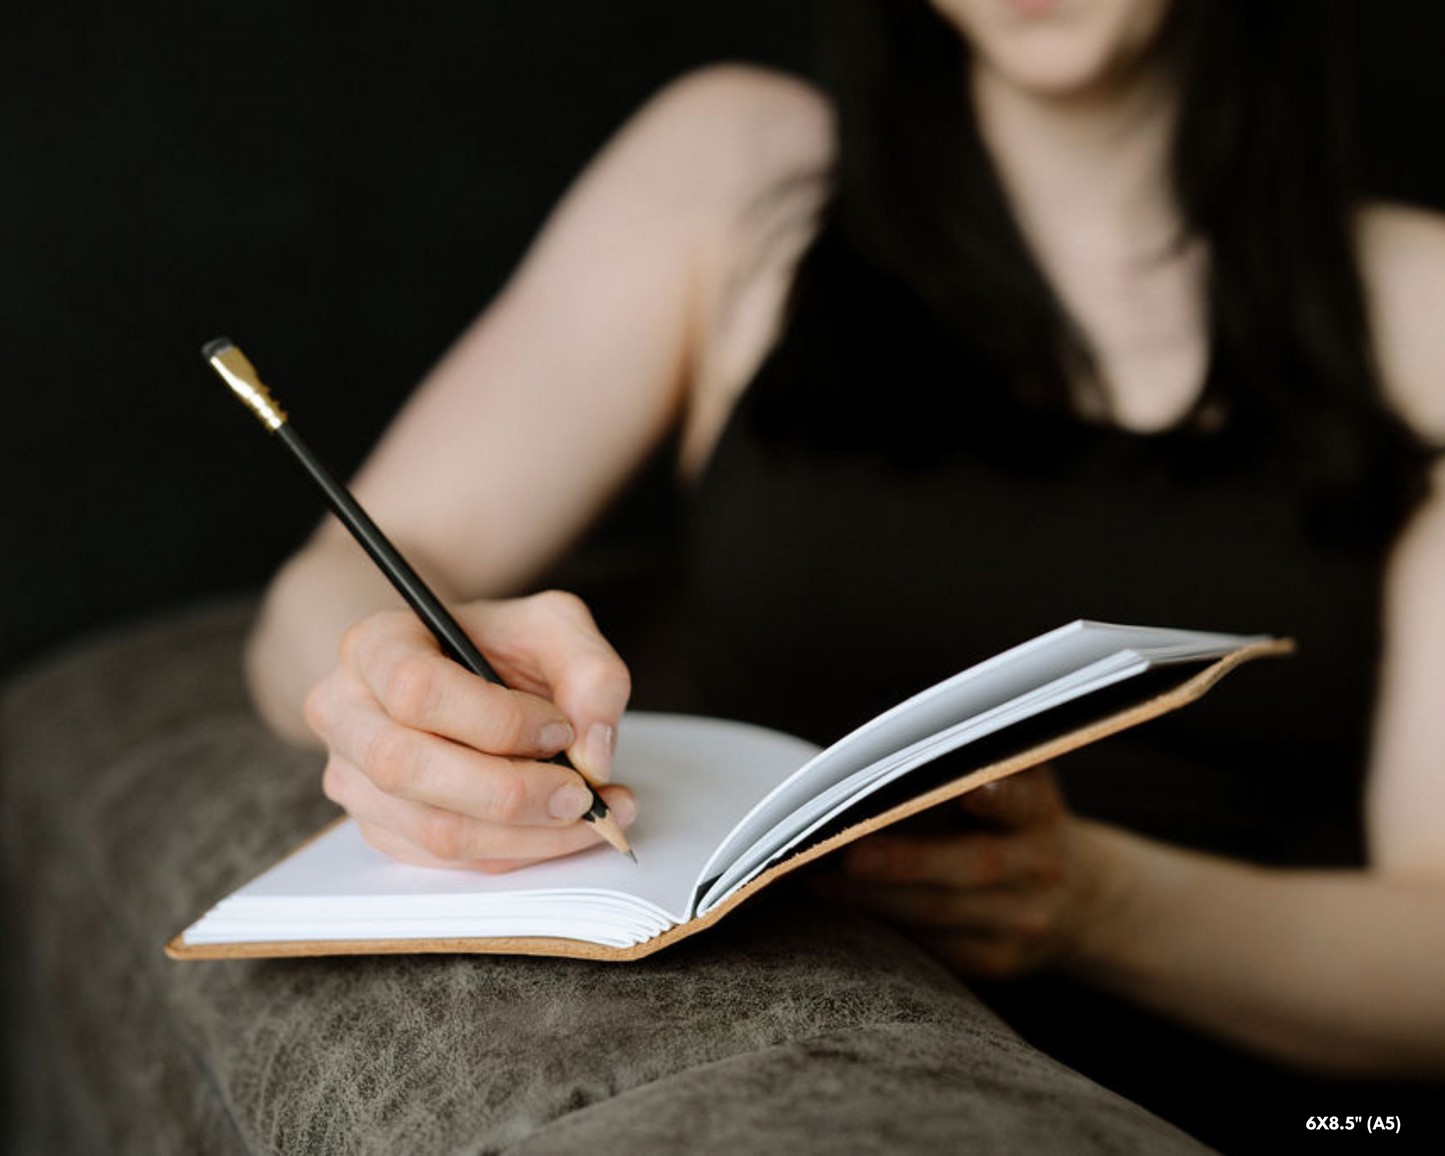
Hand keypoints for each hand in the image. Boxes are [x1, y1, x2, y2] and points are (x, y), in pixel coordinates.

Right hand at [303, 589, 636, 872]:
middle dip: (511, 792)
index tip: (560, 729)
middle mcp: (345, 712)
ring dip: (526, 835)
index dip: (496, 720)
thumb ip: (590, 673)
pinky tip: (562, 828)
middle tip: (583, 793)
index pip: (417, 690)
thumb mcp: (556, 627)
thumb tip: (593, 756)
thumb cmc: (502, 645)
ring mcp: (352, 778)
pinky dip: (516, 852)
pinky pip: (448, 860)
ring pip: (433, 830)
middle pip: (409, 769)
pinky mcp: (379, 828)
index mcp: (375, 646)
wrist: (469, 673)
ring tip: (594, 815)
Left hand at [824, 767, 1104, 977]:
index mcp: (1039, 812)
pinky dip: (888, 929)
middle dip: (907, 862)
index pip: (1020, 803)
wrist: (1074, 897)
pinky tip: (846, 912)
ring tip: (821, 882)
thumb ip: (969, 763)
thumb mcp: (1011, 784)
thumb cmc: (1009, 820)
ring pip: (942, 913)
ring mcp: (1024, 920)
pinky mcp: (1000, 961)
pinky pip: (936, 948)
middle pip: (971, 866)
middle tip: (848, 853)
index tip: (963, 790)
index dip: (994, 797)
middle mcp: (1039, 867)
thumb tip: (890, 752)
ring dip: (877, 900)